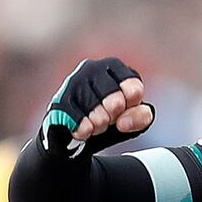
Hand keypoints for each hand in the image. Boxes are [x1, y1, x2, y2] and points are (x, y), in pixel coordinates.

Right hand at [40, 58, 154, 155]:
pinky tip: (85, 130)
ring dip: (100, 125)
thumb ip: (142, 116)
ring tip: (98, 124)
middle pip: (115, 102)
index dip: (131, 106)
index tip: (125, 108)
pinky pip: (78, 119)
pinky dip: (85, 129)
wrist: (75, 134)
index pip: (133, 88)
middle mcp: (92, 69)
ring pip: (96, 111)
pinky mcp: (60, 100)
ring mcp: (74, 83)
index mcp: (114, 66)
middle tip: (109, 118)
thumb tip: (123, 122)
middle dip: (115, 117)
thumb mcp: (133, 117)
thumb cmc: (109, 118)